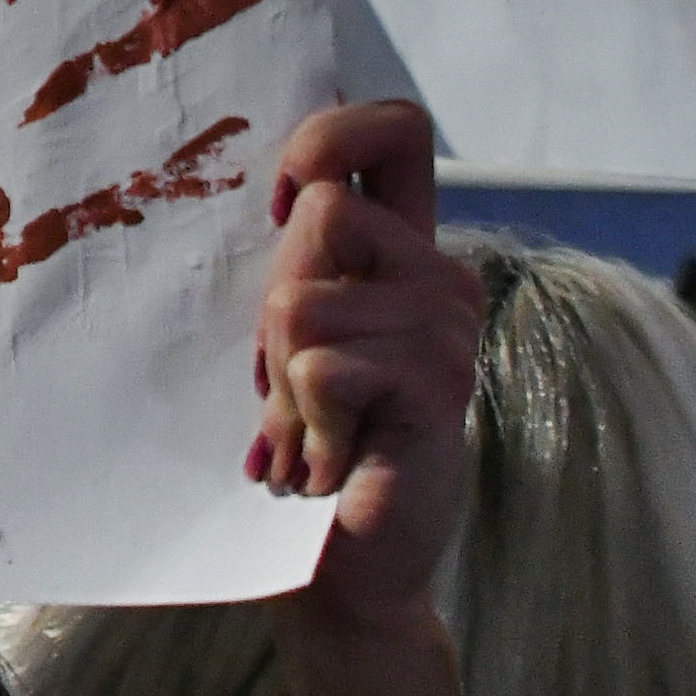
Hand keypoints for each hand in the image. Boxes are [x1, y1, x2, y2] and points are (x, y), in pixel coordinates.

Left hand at [249, 101, 481, 630]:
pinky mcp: (439, 384)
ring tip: (310, 437)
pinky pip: (321, 366)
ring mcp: (447, 328)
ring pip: (301, 302)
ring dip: (281, 387)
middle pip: (324, 211)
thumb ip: (288, 263)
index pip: (394, 128)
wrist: (336, 567)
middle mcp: (437, 275)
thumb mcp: (283, 338)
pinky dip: (303, 427)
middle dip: (273, 308)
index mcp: (400, 248)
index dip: (326, 137)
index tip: (281, 206)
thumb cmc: (299, 446)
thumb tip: (248, 186)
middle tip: (290, 388)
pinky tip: (330, 465)